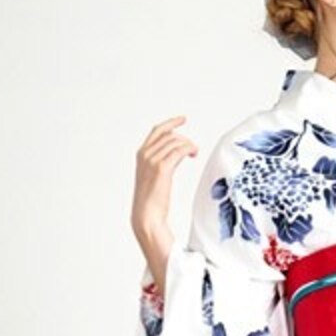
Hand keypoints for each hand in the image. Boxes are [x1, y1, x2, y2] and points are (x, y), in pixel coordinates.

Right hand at [130, 114, 197, 251]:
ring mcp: (152, 160)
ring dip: (188, 145)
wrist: (146, 215)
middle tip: (193, 149)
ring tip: (195, 153)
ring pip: (175, 142)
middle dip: (184, 139)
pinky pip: (179, 150)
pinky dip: (189, 148)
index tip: (183, 119)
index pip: (157, 131)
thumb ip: (162, 162)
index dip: (171, 123)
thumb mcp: (154, 176)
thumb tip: (177, 153)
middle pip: (169, 135)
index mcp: (141, 154)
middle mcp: (145, 154)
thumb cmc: (152, 201)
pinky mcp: (162, 168)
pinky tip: (194, 153)